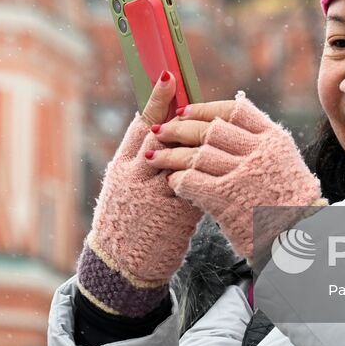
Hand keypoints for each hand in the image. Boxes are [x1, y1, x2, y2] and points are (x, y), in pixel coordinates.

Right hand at [78, 72, 203, 316]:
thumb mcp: (123, 186)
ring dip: (202, 145)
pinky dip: (210, 176)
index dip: (157, 101)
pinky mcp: (177, 213)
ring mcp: (156, 195)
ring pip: (185, 160)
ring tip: (218, 127)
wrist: (120, 268)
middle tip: (205, 98)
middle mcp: (137, 178)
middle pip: (165, 136)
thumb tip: (165, 128)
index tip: (170, 77)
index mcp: (123, 167)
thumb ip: (142, 160)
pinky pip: (198, 187)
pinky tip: (223, 168)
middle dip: (184, 115)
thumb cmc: (124, 222)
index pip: (141, 126)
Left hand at [145, 91, 323, 258]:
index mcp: (272, 137)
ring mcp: (241, 174)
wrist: (296, 235)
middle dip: (179, 128)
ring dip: (170, 154)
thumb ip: (258, 139)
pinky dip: (178, 179)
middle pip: (210, 130)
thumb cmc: (288, 198)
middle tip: (160, 130)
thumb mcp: (283, 159)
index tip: (185, 111)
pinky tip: (171, 180)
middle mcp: (257, 151)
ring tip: (153, 155)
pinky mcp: (225, 198)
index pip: (233, 110)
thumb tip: (227, 115)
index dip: (204, 109)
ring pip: (196, 154)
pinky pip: (192, 181)